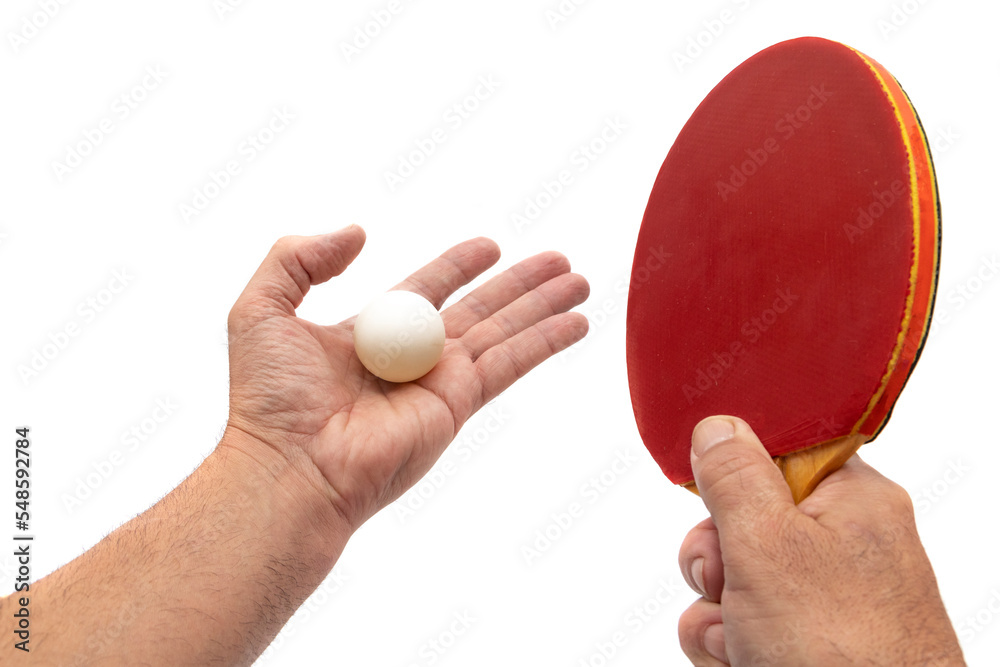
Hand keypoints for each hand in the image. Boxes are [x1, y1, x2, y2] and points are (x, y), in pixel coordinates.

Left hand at [222, 227, 589, 530]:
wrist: (292, 468)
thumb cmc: (268, 399)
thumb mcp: (261, 308)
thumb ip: (299, 258)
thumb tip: (355, 232)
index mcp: (370, 334)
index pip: (426, 289)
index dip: (457, 265)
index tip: (489, 246)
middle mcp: (412, 358)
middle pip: (479, 308)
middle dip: (519, 284)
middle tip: (557, 260)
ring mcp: (439, 382)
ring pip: (504, 330)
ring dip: (543, 305)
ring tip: (580, 280)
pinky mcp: (459, 403)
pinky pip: (511, 363)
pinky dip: (547, 341)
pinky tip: (578, 323)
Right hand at [677, 417, 964, 665]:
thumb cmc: (842, 652)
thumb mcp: (771, 545)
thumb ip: (736, 478)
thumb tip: (718, 425)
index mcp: (853, 502)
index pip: (782, 454)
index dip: (738, 474)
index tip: (716, 497)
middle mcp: (840, 548)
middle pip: (742, 520)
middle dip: (716, 557)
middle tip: (728, 579)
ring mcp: (820, 602)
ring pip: (730, 579)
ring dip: (714, 611)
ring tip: (741, 641)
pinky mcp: (800, 646)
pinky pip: (733, 624)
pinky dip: (723, 645)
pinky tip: (740, 662)